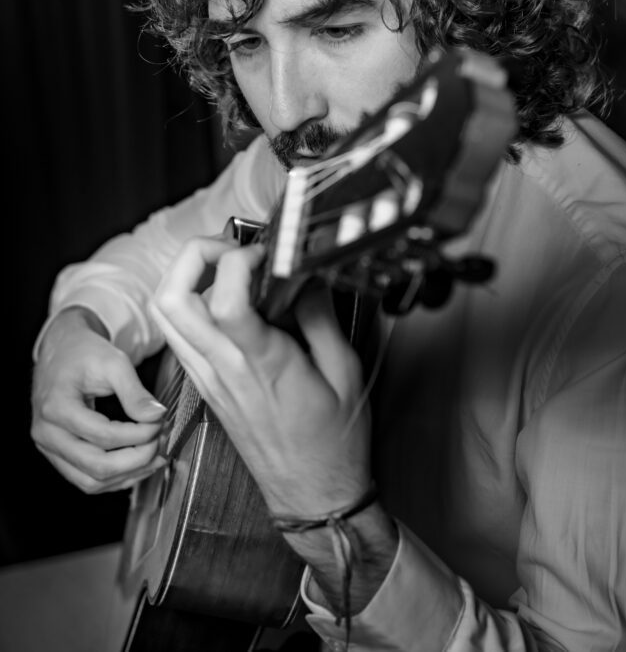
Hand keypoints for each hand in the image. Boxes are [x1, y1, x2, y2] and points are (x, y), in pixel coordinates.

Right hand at [31, 307, 166, 492]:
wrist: (61, 351)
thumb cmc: (84, 354)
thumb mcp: (114, 363)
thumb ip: (135, 392)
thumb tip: (157, 416)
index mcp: (56, 408)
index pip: (104, 436)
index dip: (138, 434)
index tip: (160, 422)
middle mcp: (47, 434)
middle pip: (97, 466)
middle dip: (138, 459)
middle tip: (161, 441)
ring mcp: (49, 448)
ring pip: (91, 482)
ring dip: (129, 474)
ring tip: (156, 456)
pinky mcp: (58, 455)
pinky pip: (87, 480)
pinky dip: (116, 478)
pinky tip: (140, 464)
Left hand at [148, 236, 370, 516]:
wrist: (311, 492)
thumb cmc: (332, 441)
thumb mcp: (345, 373)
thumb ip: (321, 319)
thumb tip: (306, 280)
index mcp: (262, 364)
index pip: (224, 299)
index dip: (240, 260)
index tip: (267, 254)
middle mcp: (223, 368)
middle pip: (171, 299)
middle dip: (195, 254)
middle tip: (232, 247)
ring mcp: (208, 379)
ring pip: (165, 316)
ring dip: (185, 278)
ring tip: (226, 267)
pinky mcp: (206, 387)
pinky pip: (178, 336)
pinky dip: (190, 305)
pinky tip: (226, 302)